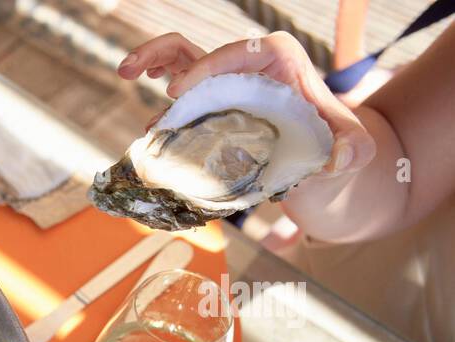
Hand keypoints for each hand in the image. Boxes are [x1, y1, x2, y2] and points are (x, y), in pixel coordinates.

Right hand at [117, 32, 375, 177]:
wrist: (320, 153)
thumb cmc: (333, 142)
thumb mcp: (351, 146)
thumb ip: (353, 149)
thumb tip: (341, 156)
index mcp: (279, 61)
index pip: (242, 52)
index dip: (208, 66)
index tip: (179, 92)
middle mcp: (246, 66)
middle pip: (202, 49)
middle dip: (167, 56)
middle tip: (140, 76)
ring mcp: (224, 83)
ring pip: (182, 58)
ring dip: (150, 59)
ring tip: (124, 70)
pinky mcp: (209, 101)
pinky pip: (177, 86)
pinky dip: (154, 88)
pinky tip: (143, 116)